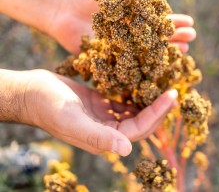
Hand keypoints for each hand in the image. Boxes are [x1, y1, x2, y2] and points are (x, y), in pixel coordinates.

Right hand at [23, 70, 177, 155]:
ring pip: (133, 109)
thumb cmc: (49, 106)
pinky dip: (134, 91)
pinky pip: (122, 99)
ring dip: (148, 99)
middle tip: (173, 90)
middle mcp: (107, 128)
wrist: (32, 91)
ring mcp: (104, 114)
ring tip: (162, 84)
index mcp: (103, 137)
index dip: (157, 114)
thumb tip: (127, 150)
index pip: (139, 129)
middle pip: (141, 120)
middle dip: (158, 107)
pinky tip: (143, 81)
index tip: (172, 95)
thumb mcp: (72, 120)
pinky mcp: (100, 102)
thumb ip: (97, 137)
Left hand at [49, 0, 195, 53]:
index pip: (157, 18)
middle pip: (155, 35)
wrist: (61, 9)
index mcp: (131, 14)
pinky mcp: (109, 57)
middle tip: (192, 37)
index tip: (189, 21)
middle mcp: (129, 30)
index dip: (172, 20)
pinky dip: (143, 66)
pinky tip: (158, 68)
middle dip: (174, 35)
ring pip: (147, 50)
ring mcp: (120, 45)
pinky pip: (129, 63)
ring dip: (165, 51)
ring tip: (184, 51)